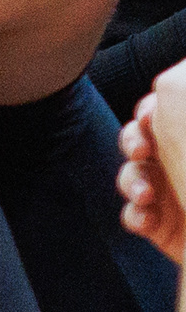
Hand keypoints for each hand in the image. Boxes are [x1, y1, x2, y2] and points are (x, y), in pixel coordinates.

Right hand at [122, 85, 185, 268]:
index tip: (148, 118)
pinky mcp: (158, 225)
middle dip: (132, 140)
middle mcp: (179, 161)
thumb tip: (171, 86)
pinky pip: (132, 215)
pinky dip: (135, 215)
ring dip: (132, 181)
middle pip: (139, 138)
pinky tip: (147, 219)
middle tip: (141, 150)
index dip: (149, 111)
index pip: (162, 113)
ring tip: (145, 194)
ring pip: (132, 176)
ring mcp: (167, 192)